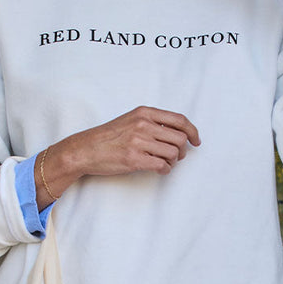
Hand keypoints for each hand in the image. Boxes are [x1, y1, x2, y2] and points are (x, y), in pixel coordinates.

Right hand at [68, 106, 199, 176]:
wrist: (86, 149)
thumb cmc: (109, 136)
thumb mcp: (131, 119)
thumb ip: (153, 122)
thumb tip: (179, 132)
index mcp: (145, 113)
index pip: (180, 120)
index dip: (193, 131)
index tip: (196, 141)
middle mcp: (143, 125)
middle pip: (180, 138)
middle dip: (183, 150)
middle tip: (177, 156)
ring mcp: (138, 142)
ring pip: (173, 153)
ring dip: (173, 161)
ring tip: (165, 163)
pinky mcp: (134, 159)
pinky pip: (162, 166)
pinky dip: (165, 170)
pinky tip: (159, 169)